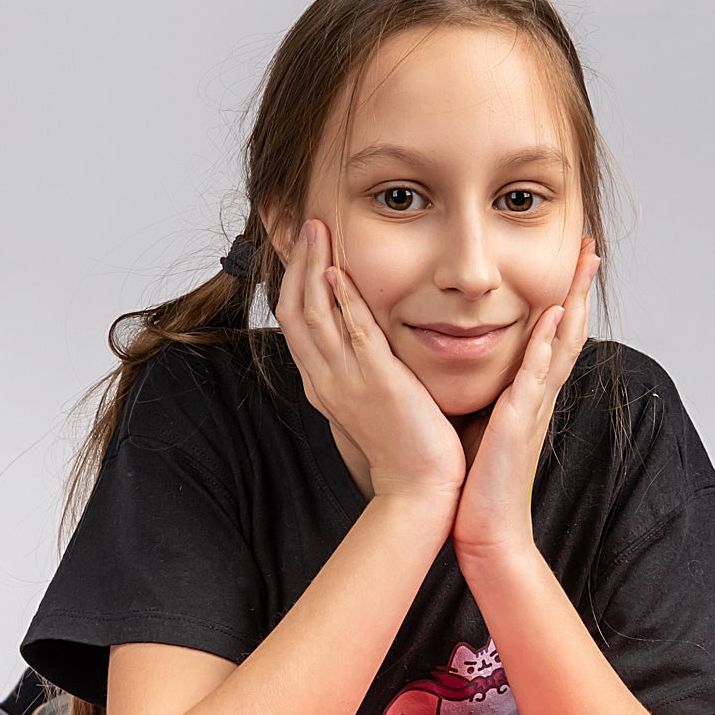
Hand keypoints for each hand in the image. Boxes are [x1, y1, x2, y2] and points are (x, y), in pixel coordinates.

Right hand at [275, 219, 466, 512]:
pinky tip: (342, 272)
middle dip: (297, 264)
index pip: (295, 322)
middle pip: (294, 311)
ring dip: (314, 269)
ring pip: (315, 315)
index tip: (303, 247)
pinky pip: (353, 335)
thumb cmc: (406, 446)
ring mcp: (348, 382)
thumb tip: (367, 339)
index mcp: (323, 383)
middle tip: (305, 225)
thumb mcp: (373, 400)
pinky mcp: (378, 384)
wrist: (420, 489)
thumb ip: (366, 368)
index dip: (295, 281)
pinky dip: (344, 301)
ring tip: (319, 231)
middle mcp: (326, 380)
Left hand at [450, 238, 599, 563]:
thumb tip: (476, 372)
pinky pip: (536, 376)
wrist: (485, 530)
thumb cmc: (479, 484)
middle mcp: (540, 398)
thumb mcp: (485, 426)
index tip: (571, 265)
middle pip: (570, 332)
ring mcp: (534, 408)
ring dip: (573, 303)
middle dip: (580, 289)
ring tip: (582, 266)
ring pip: (563, 346)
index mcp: (530, 398)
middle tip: (590, 249)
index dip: (565, 300)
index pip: (555, 339)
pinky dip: (546, 344)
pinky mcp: (518, 423)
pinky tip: (551, 316)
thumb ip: (489, 397)